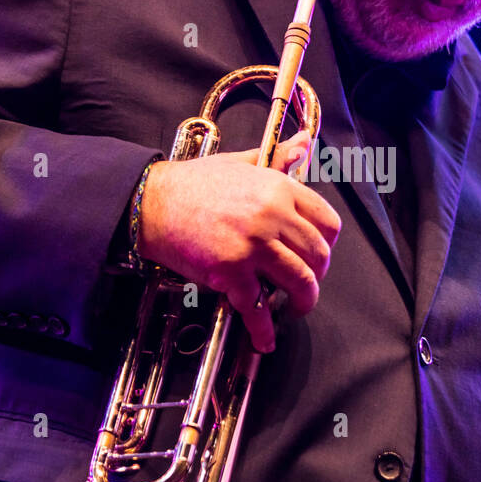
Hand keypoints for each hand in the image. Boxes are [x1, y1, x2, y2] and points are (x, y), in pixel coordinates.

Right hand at [137, 132, 341, 352]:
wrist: (152, 204)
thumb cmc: (193, 183)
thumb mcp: (241, 162)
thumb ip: (276, 157)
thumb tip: (304, 141)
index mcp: (279, 188)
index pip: (327, 221)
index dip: (328, 243)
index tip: (319, 253)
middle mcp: (272, 216)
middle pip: (317, 255)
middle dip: (317, 275)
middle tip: (307, 283)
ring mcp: (253, 245)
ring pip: (299, 281)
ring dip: (304, 301)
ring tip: (297, 308)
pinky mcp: (231, 272)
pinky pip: (257, 307)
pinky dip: (263, 330)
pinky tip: (265, 340)